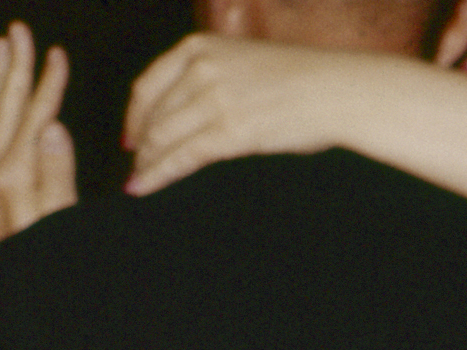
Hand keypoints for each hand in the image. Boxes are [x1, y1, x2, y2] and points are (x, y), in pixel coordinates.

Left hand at [0, 23, 76, 271]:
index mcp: (12, 181)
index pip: (30, 120)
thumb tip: (51, 127)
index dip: (44, 86)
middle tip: (17, 35)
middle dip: (10, 73)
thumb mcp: (63, 229)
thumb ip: (55, 177)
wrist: (19, 329)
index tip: (56, 55)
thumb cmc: (48, 280)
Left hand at [123, 34, 365, 197]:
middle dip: (141, 144)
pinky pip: (182, 155)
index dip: (135, 114)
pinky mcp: (228, 130)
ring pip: (163, 136)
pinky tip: (144, 185)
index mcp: (200, 47)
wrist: (336, 91)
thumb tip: (202, 109)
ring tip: (139, 180)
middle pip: (153, 113)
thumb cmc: (306, 80)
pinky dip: (158, 173)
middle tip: (136, 166)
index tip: (130, 135)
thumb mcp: (247, 61)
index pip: (149, 84)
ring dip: (147, 162)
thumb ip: (218, 77)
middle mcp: (199, 69)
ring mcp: (212, 99)